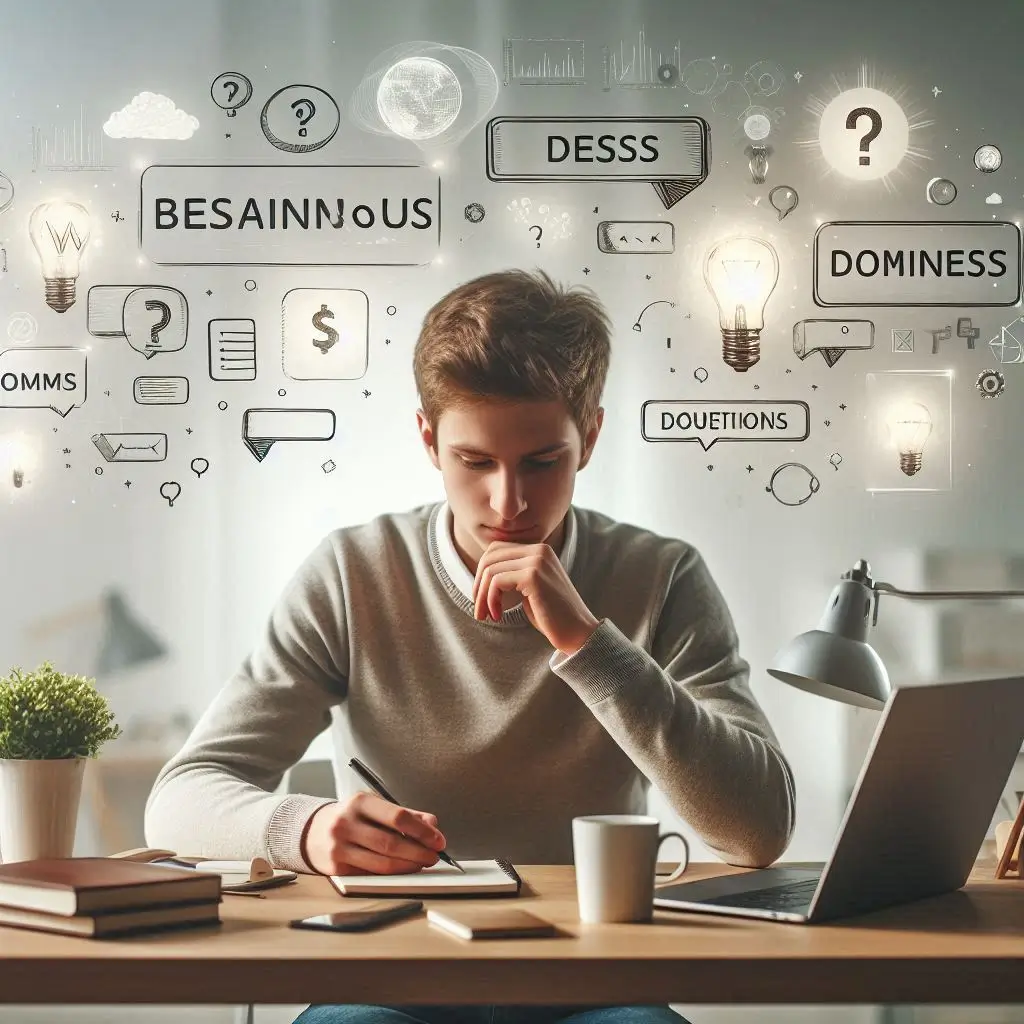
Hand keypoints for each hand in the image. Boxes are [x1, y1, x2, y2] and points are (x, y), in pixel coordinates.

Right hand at [301, 792, 447, 875]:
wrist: (312, 831)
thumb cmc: (353, 818)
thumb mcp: (376, 807)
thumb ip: (406, 814)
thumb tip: (433, 825)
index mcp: (360, 802)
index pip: (398, 817)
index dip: (422, 831)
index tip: (438, 840)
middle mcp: (346, 823)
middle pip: (391, 843)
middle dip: (418, 852)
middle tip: (434, 856)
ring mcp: (339, 847)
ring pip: (382, 863)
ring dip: (408, 866)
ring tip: (422, 863)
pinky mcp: (337, 869)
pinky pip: (371, 874)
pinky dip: (392, 874)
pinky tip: (404, 870)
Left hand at [472, 541, 600, 654]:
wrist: (578, 633)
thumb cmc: (552, 616)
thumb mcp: (529, 589)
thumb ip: (513, 575)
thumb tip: (483, 572)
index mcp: (539, 550)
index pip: (496, 550)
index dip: (482, 574)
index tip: (482, 598)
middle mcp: (539, 550)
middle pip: (490, 557)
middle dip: (478, 585)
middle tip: (479, 610)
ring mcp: (537, 560)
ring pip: (491, 570)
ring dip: (482, 596)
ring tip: (486, 616)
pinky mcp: (533, 576)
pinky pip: (497, 581)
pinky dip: (491, 600)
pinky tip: (497, 616)